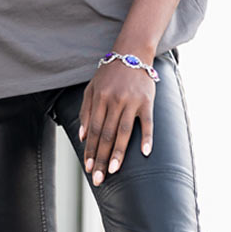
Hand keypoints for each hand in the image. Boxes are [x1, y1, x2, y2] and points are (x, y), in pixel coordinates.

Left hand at [77, 59, 154, 185]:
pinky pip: (147, 122)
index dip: (91, 151)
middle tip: (99, 179)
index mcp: (99, 99)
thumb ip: (86, 111)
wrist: (132, 53)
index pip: (94, 131)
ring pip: (124, 132)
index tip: (88, 169)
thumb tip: (83, 136)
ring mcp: (132, 101)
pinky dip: (147, 137)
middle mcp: (114, 101)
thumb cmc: (110, 73)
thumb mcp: (91, 88)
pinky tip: (145, 153)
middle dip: (101, 159)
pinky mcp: (147, 101)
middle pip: (107, 135)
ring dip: (119, 153)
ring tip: (114, 171)